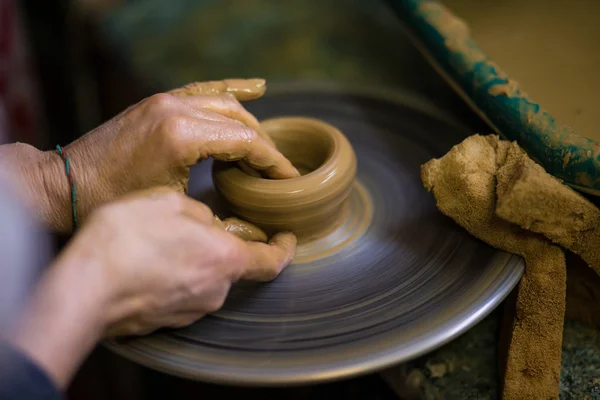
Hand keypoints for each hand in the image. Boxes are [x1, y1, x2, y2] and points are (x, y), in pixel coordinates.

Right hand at [9, 187, 295, 387]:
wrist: (85, 284)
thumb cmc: (128, 237)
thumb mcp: (170, 202)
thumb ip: (200, 213)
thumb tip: (208, 222)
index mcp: (225, 258)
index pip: (271, 260)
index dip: (283, 248)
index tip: (287, 238)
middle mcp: (215, 290)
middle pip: (232, 268)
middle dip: (222, 247)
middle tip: (199, 228)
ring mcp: (190, 310)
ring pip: (204, 281)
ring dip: (195, 263)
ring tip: (164, 243)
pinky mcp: (165, 321)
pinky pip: (180, 295)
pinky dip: (175, 278)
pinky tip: (150, 263)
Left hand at [15, 78, 298, 232]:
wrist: (64, 186)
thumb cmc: (113, 203)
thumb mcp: (170, 208)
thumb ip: (216, 207)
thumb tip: (253, 220)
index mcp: (184, 136)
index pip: (248, 142)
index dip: (274, 162)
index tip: (289, 179)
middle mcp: (178, 110)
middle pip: (241, 122)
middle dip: (265, 147)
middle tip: (278, 172)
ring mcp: (167, 101)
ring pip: (227, 104)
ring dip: (251, 124)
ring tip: (267, 148)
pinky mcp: (158, 102)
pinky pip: (205, 89)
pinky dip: (232, 89)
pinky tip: (257, 87)